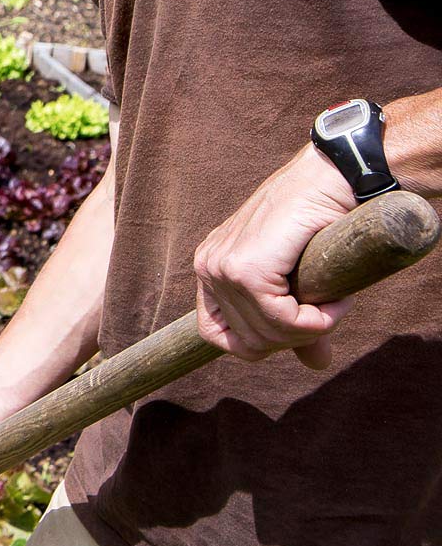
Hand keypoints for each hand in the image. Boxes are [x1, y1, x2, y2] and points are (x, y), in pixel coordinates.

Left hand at [193, 147, 356, 367]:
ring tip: (335, 301)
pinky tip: (336, 300)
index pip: (217, 335)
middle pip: (246, 343)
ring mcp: (223, 267)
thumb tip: (315, 364)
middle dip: (293, 338)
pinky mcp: (248, 268)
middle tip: (326, 312)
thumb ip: (297, 322)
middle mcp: (208, 266)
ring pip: (266, 336)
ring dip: (312, 328)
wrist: (331, 181)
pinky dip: (317, 321)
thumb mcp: (300, 280)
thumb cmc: (318, 224)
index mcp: (211, 268)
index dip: (262, 344)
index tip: (298, 328)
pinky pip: (282, 321)